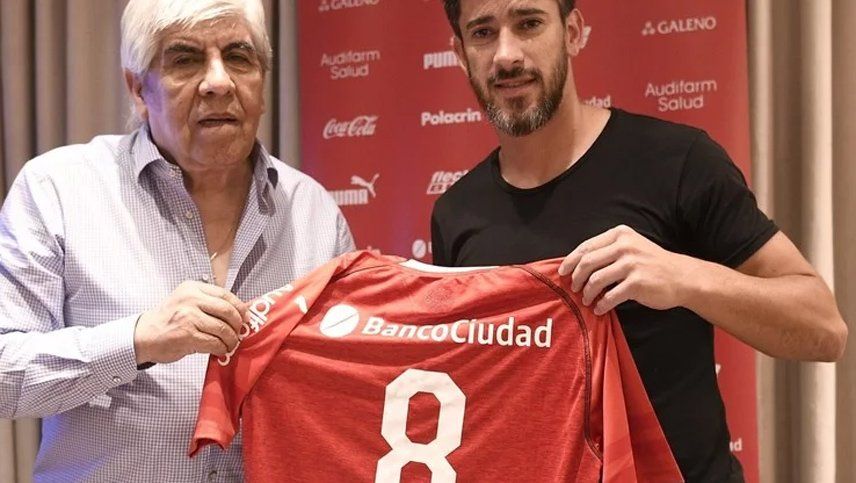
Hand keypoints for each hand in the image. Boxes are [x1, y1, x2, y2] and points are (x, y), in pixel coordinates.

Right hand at [134, 281, 247, 363]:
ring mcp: (188, 317)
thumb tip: (239, 311)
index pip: (225, 295)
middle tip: (238, 333)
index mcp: (193, 288)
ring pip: (222, 328)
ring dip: (230, 339)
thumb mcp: (186, 301)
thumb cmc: (169, 319)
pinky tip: (219, 350)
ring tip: (229, 344)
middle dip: (237, 324)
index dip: (240, 307)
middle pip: (227, 311)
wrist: (145, 335)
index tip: (245, 317)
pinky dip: (221, 348)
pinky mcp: (187, 335)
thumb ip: (208, 302)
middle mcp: (191, 299)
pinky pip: (214, 342)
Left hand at [558, 225, 696, 314]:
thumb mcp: (631, 246)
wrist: (683, 277)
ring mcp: (631, 264)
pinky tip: (600, 309)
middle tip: (574, 289)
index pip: (586, 247)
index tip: (563, 272)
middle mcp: (625, 246)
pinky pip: (610, 296)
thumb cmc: (652, 263)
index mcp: (620, 234)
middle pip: (587, 263)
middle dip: (576, 278)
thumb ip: (608, 251)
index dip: (571, 261)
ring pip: (596, 280)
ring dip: (587, 293)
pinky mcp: (637, 283)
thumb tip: (576, 264)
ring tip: (587, 300)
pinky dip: (601, 305)